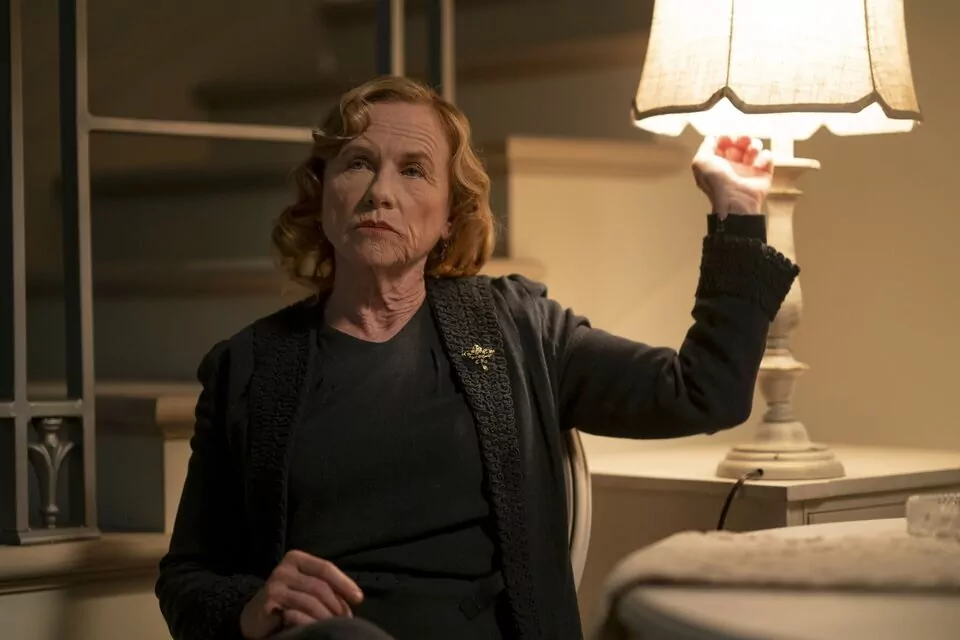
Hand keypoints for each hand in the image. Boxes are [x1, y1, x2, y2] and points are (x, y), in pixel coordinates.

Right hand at [239, 550, 363, 639]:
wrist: (254, 617)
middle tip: (345, 619)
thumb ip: (325, 587)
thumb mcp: (307, 588)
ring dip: (325, 616)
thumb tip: (353, 599)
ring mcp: (275, 585)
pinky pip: (295, 613)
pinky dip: (309, 622)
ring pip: (310, 601)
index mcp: (296, 559)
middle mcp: (284, 568)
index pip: (325, 568)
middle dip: (336, 605)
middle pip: (319, 586)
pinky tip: (315, 628)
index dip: (344, 583)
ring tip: (333, 626)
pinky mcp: (268, 603)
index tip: (358, 598)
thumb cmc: (287, 601)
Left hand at [692, 135, 773, 216]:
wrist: (736, 201)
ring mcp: (748, 169)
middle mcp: (733, 166)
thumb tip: (712, 138)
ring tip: (752, 151)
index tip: (727, 139)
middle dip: (742, 138)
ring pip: (755, 147)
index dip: (726, 138)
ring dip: (754, 145)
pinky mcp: (763, 174)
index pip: (724, 144)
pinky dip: (765, 157)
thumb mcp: (701, 162)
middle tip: (743, 141)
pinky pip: (767, 157)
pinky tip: (758, 165)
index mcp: (717, 163)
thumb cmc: (717, 183)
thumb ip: (705, 147)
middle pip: (740, 143)